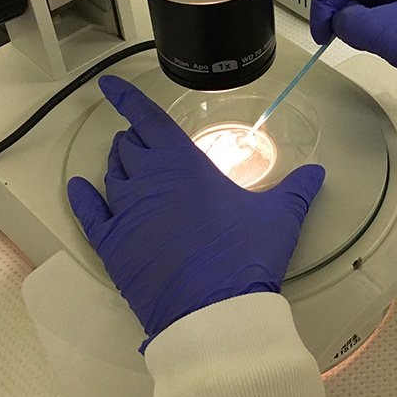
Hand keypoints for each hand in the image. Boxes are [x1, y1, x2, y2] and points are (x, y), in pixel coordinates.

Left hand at [67, 76, 324, 349]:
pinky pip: (88, 212)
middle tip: (145, 142)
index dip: (127, 98)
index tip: (109, 84)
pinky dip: (82, 196)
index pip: (148, 119)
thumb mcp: (280, 217)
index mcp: (182, 162)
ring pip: (111, 175)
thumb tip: (317, 172)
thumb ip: (297, 189)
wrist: (213, 312)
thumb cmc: (246, 255)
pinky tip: (78, 187)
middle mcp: (147, 179)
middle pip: (129, 147)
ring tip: (126, 163)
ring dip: (118, 165)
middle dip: (134, 140)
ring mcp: (124, 212)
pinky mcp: (110, 245)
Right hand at [309, 0, 396, 102]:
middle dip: (339, 11)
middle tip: (331, 39)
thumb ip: (353, 22)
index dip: (327, 0)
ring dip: (353, 22)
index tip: (319, 31)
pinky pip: (378, 18)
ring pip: (365, 4)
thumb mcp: (391, 33)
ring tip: (355, 42)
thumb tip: (337, 22)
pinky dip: (366, 31)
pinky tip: (368, 44)